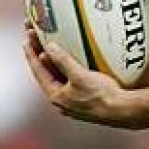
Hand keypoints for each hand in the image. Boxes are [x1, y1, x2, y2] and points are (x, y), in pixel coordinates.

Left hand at [23, 29, 137, 126]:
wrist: (122, 111)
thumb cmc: (102, 96)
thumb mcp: (80, 76)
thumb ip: (63, 61)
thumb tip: (48, 47)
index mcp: (55, 96)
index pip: (38, 71)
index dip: (31, 53)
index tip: (26, 38)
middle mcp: (60, 100)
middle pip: (45, 73)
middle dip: (39, 54)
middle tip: (35, 37)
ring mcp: (71, 101)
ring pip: (56, 77)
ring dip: (52, 61)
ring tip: (48, 46)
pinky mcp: (82, 99)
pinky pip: (68, 80)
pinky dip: (64, 68)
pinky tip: (69, 61)